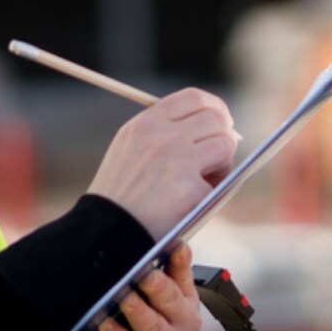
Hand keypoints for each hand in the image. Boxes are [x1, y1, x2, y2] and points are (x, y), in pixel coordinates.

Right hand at [87, 89, 238, 238]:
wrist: (106, 232)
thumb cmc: (121, 194)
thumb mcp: (130, 147)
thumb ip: (164, 131)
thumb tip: (215, 124)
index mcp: (146, 123)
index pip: (194, 98)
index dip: (214, 107)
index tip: (221, 120)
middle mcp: (162, 137)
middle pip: (216, 119)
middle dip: (224, 135)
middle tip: (218, 154)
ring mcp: (178, 162)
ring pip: (225, 145)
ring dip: (222, 163)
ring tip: (205, 180)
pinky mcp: (190, 191)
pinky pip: (220, 182)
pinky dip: (212, 193)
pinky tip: (193, 203)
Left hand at [98, 243, 201, 330]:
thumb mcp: (174, 306)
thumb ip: (166, 279)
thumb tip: (150, 249)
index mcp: (187, 301)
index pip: (184, 276)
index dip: (181, 261)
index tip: (175, 246)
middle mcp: (184, 322)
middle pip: (171, 301)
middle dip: (159, 287)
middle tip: (146, 276)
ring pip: (153, 326)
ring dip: (138, 311)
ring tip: (124, 298)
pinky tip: (105, 326)